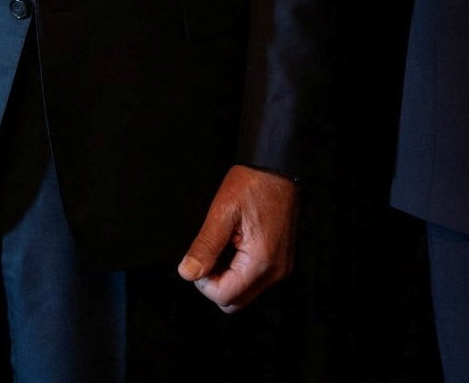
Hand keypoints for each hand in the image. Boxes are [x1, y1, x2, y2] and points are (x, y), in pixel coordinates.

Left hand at [176, 165, 296, 312]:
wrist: (278, 168)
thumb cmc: (254, 184)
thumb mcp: (223, 211)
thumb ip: (205, 246)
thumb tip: (188, 273)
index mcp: (261, 261)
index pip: (223, 296)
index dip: (204, 282)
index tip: (201, 257)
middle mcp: (275, 270)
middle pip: (234, 301)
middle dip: (216, 283)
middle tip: (210, 254)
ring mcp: (280, 267)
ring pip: (244, 293)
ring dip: (228, 278)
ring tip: (225, 246)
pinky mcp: (281, 260)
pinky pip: (255, 280)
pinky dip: (240, 271)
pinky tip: (236, 246)